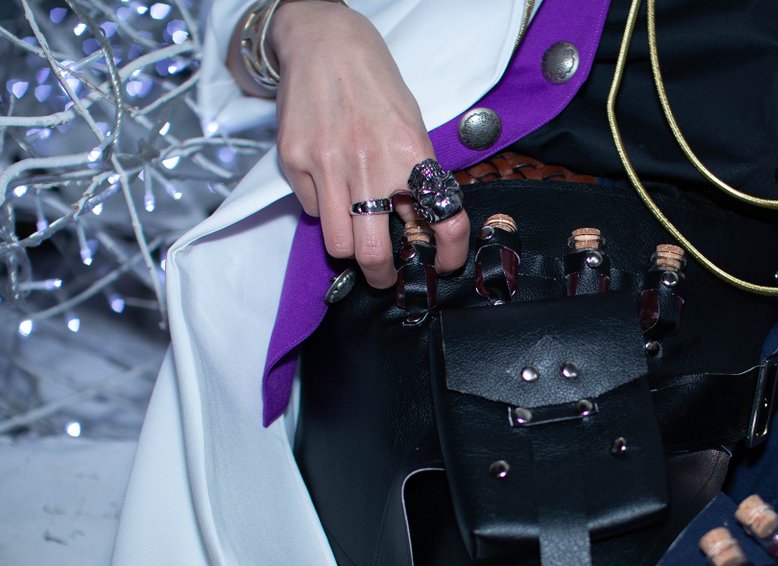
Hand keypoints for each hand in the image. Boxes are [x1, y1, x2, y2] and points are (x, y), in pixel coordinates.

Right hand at [267, 1, 467, 285]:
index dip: (451, 253)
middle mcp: (369, 163)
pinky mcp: (295, 161)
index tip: (445, 265)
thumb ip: (416, 178)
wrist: (326, 45)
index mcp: (411, 153)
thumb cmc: (375, 88)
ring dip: (349, 248)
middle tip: (386, 276)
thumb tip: (419, 228)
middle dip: (382, 275)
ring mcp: (327, 164)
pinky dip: (324, 210)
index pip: (443, 219)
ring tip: (355, 235)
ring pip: (337, 243)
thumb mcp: (412, 129)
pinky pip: (312, 210)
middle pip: (373, 252)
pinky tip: (331, 186)